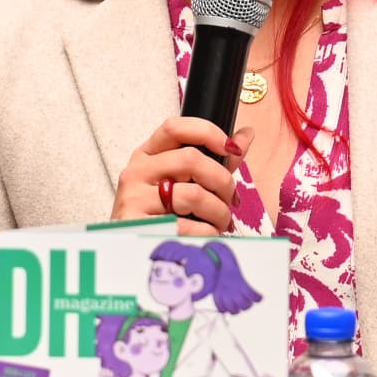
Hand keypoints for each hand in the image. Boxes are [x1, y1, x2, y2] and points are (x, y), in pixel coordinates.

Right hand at [115, 116, 237, 233]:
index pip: (175, 127)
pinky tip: (207, 235)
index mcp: (147, 155)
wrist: (131, 249)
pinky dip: (208, 232)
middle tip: (230, 199)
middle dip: (222, 181)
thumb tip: (245, 134)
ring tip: (220, 221)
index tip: (231, 148)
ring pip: (194, 194)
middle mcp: (137, 171)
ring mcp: (134, 197)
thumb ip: (216, 159)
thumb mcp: (184, 182)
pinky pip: (188, 225)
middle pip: (191, 159)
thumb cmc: (162, 213)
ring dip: (219, 211)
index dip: (208, 132)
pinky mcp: (139, 225)